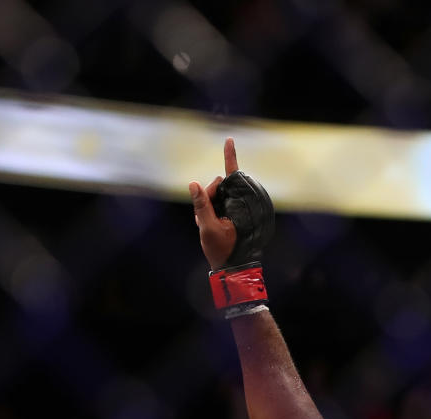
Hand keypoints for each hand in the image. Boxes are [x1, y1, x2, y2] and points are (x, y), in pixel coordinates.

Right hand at [190, 138, 238, 269]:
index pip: (232, 175)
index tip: (229, 139)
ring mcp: (229, 208)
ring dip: (206, 208)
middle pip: (216, 185)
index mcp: (237, 202)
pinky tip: (205, 225)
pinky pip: (209, 206)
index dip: (230, 156)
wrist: (230, 266)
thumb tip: (193, 183)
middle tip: (206, 216)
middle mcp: (234, 202)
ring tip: (207, 225)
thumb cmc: (224, 248)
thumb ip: (201, 204)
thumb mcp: (208, 227)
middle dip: (208, 195)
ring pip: (211, 196)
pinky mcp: (224, 214)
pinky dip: (205, 213)